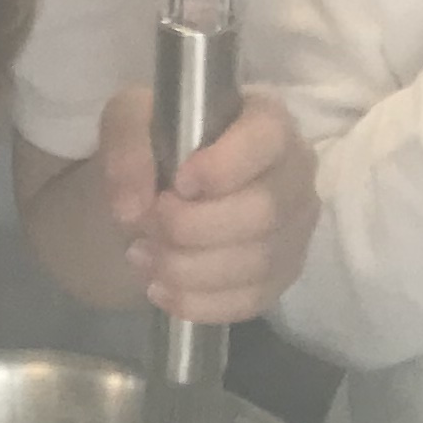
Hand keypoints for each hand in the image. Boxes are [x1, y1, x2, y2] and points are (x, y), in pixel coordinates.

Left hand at [99, 84, 318, 323]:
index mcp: (268, 120)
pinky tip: (161, 288)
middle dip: (192, 228)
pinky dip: (199, 302)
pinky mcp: (281, 275)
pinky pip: (251, 301)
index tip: (177, 184)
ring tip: (141, 255)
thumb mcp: (129, 120)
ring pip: (256, 264)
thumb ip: (127, 147)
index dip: (224, 166)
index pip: (267, 139)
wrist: (161, 189)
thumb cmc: (158, 142)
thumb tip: (133, 209)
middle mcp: (296, 173)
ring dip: (188, 268)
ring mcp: (294, 229)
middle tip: (147, 224)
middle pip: (264, 212)